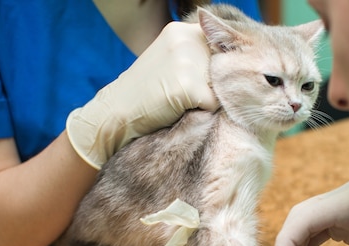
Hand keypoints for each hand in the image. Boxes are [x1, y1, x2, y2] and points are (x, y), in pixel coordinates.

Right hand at [66, 22, 217, 168]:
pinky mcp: (189, 86)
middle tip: (185, 95)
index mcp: (181, 30)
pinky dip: (201, 113)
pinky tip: (178, 111)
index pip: (219, 46)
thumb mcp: (168, 61)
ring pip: (220, 86)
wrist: (116, 113)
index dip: (216, 67)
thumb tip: (232, 63)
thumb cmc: (145, 93)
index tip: (204, 81)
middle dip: (213, 84)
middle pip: (223, 67)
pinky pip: (213, 105)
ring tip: (180, 102)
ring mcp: (188, 61)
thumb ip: (195, 55)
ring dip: (207, 99)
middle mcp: (186, 39)